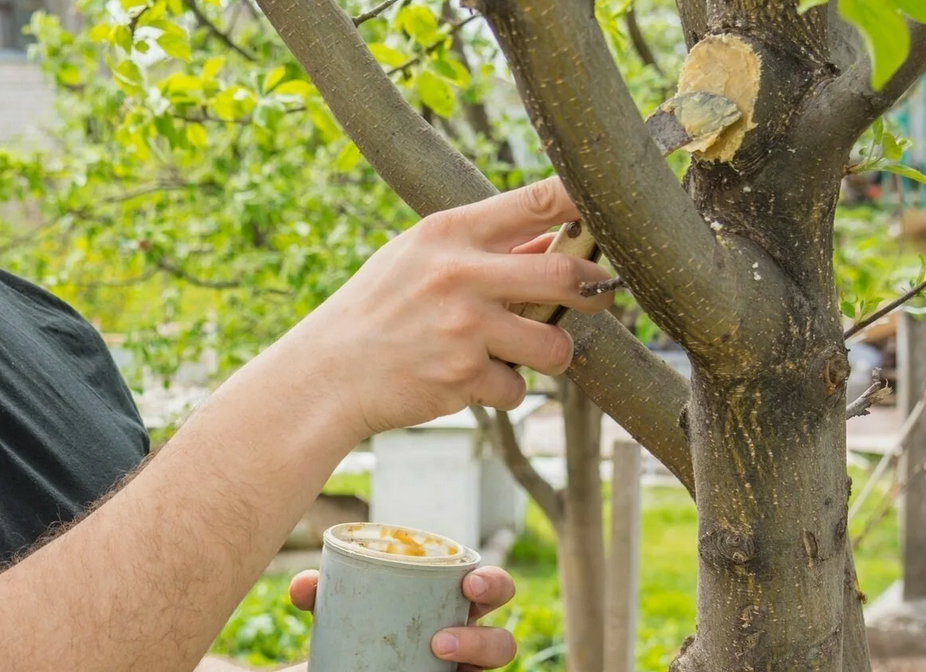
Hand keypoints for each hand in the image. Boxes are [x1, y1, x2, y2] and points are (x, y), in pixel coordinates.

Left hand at [290, 566, 517, 670]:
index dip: (490, 582)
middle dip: (495, 617)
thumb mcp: (335, 611)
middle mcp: (462, 640)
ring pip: (494, 661)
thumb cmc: (350, 632)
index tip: (468, 582)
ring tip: (440, 646)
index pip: (486, 589)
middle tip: (466, 602)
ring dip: (477, 648)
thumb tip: (304, 587)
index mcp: (447, 606)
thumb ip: (320, 594)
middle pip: (502, 630)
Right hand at [299, 176, 613, 437]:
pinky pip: (516, 389)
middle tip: (596, 298)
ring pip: (553, 345)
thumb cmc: (375, 311)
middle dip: (593, 292)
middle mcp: (459, 274)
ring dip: (549, 354)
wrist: (325, 374)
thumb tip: (550, 246)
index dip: (584, 202)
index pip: (535, 201)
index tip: (611, 212)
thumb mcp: (415, 259)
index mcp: (447, 232)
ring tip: (515, 353)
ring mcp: (463, 327)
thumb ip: (479, 250)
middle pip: (566, 275)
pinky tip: (467, 382)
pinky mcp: (462, 377)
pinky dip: (502, 391)